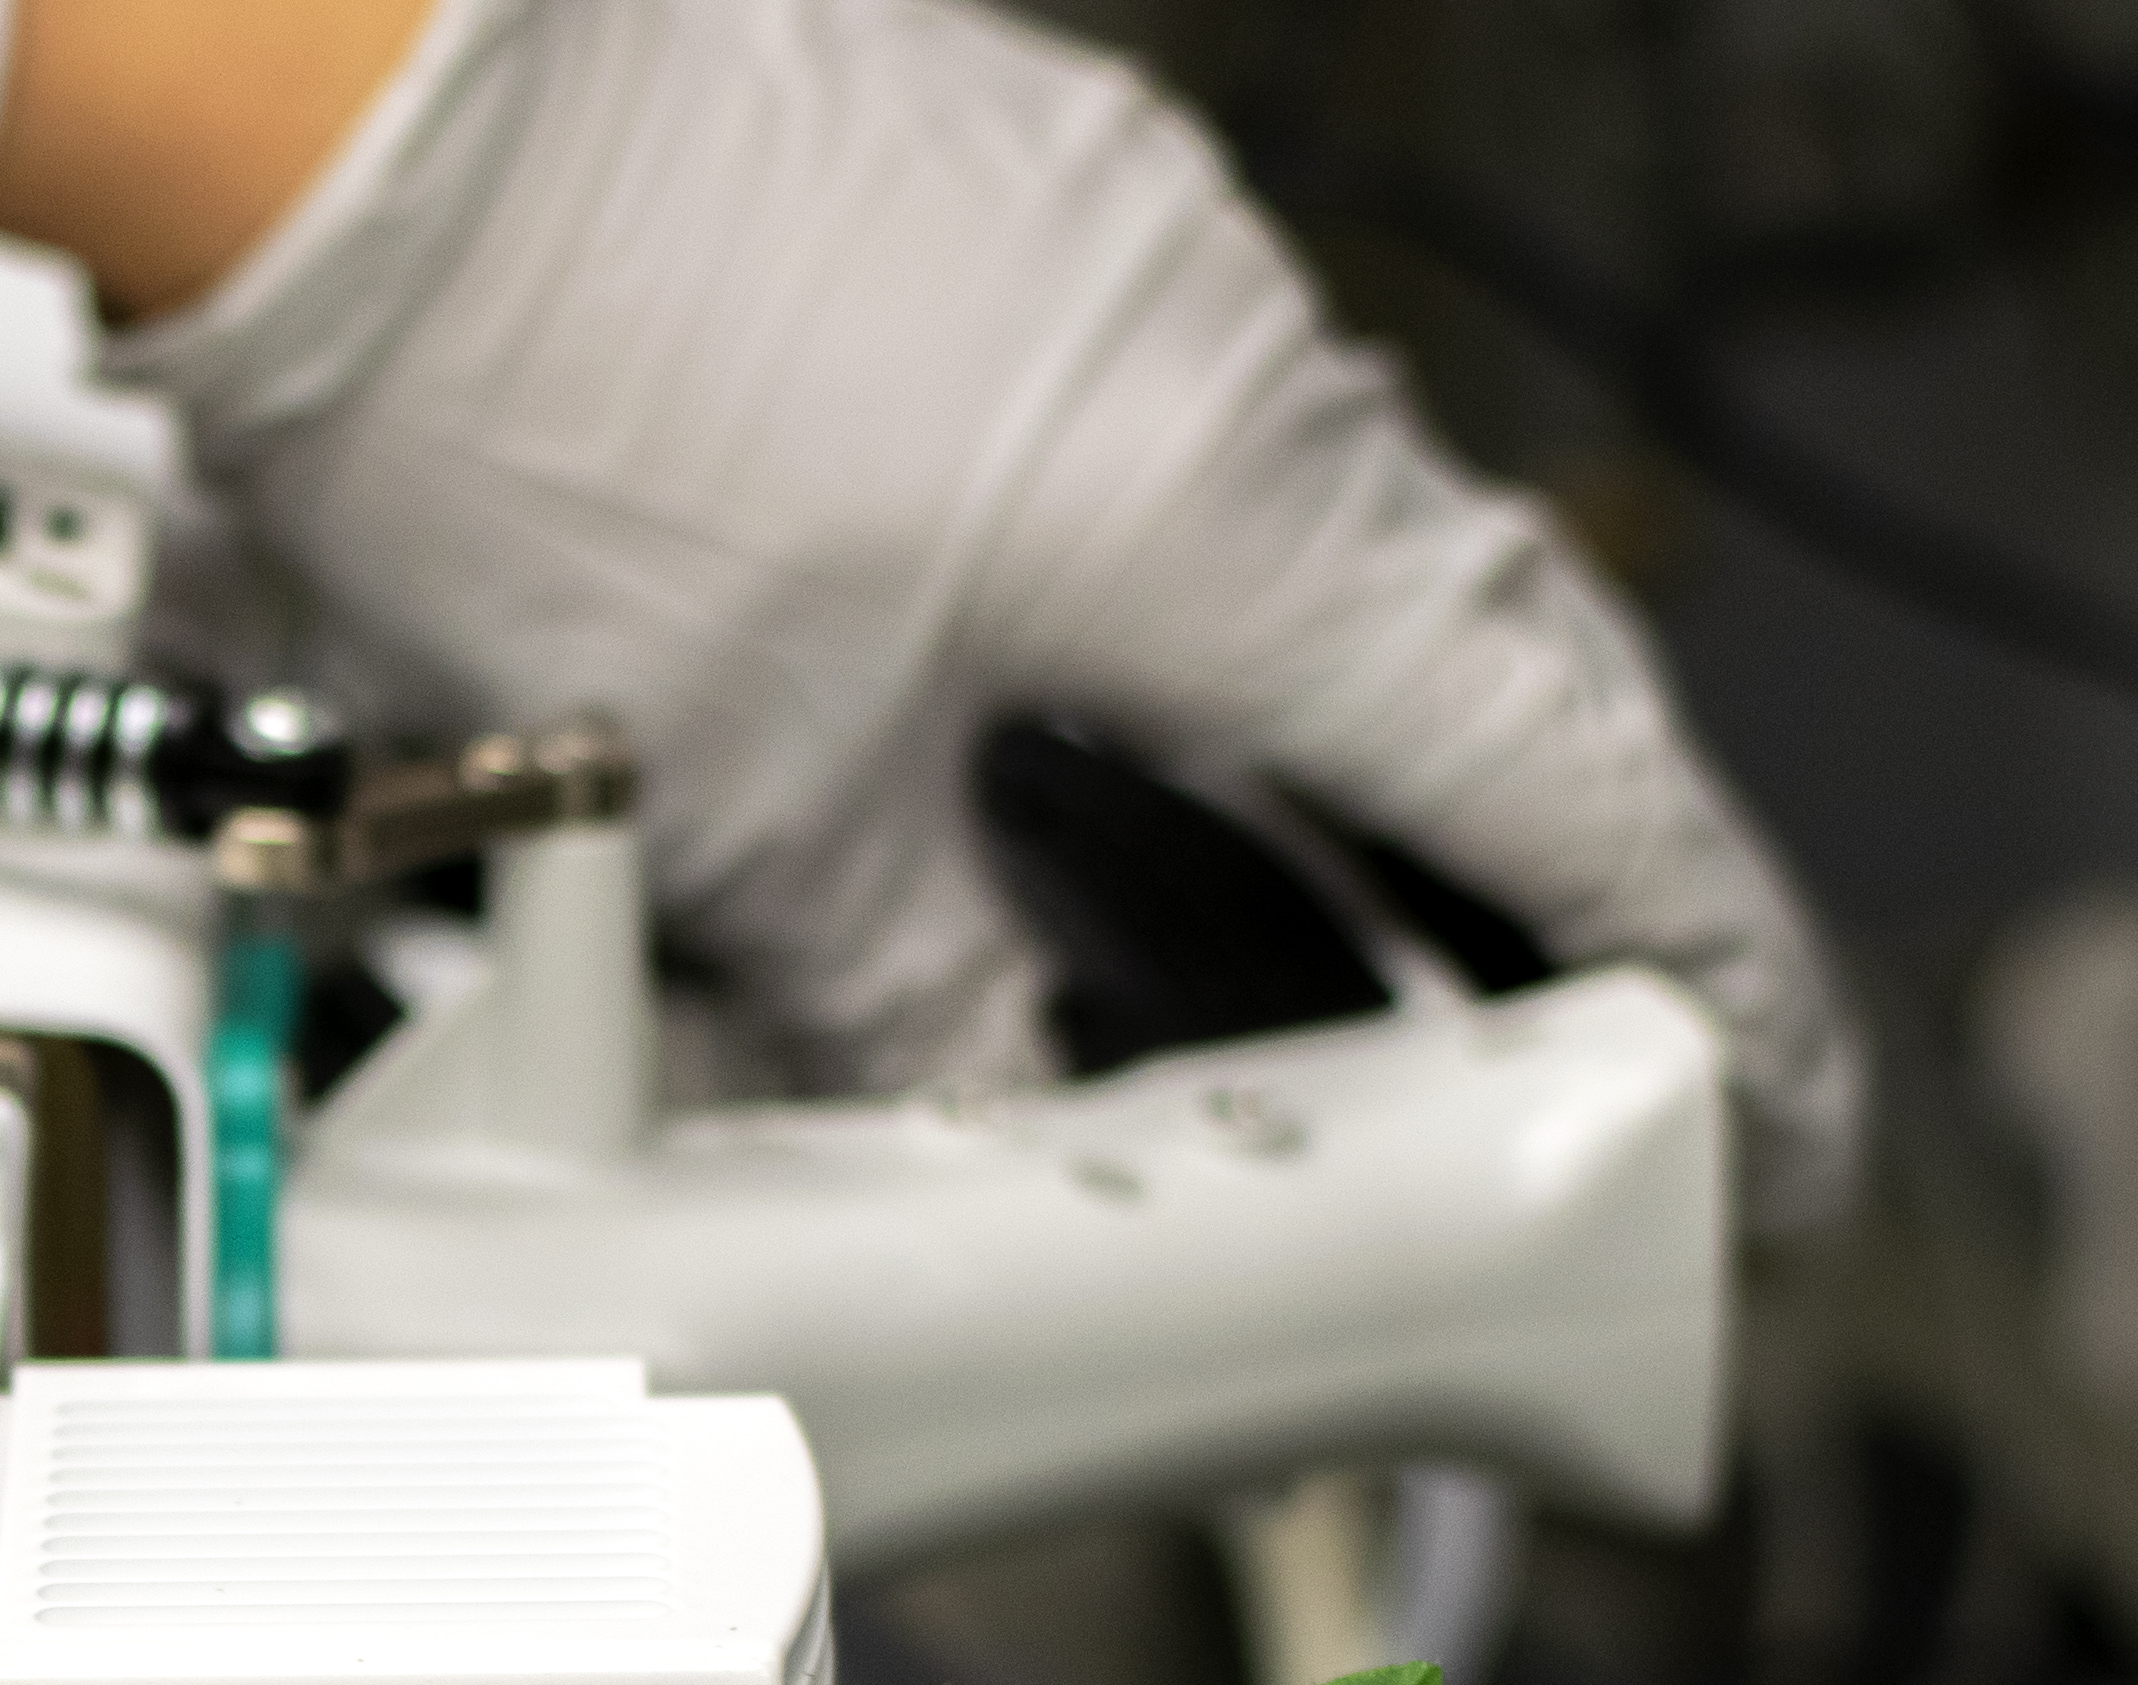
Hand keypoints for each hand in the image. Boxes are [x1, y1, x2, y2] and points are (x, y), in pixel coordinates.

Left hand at [61, 0, 1860, 1230]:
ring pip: (1341, 541)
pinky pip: (1200, 440)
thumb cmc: (536, 398)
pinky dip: (1221, 605)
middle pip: (1493, 656)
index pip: (1558, 797)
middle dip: (1566, 866)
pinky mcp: (1011, 214)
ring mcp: (1130, 264)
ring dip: (1377, 735)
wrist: (360, 109)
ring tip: (1374, 915)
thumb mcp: (737, 804)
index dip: (1698, 978)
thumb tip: (985, 1122)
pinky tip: (1132, 707)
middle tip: (1609, 1022)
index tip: (1777, 1104)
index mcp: (1235, 535)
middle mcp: (1237, 374)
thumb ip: (903, 994)